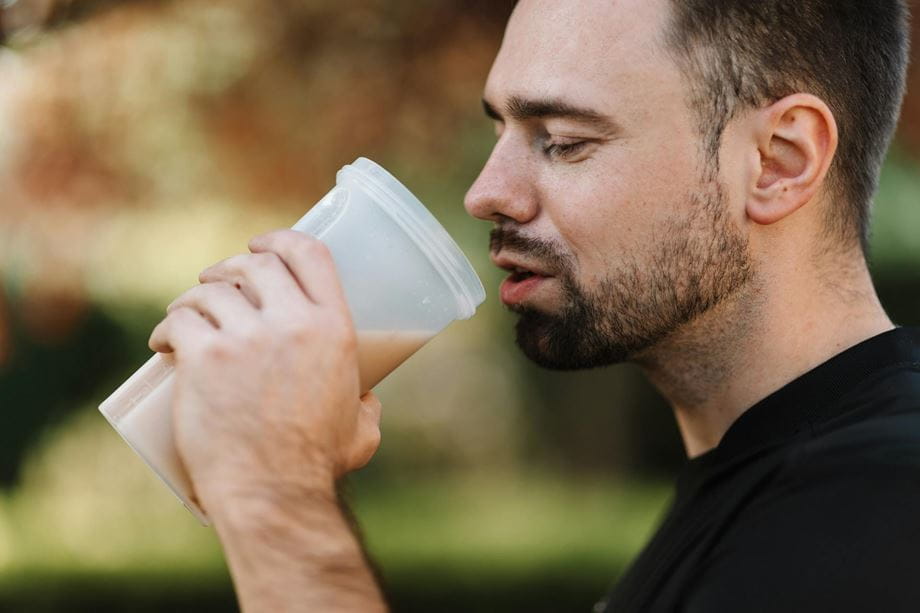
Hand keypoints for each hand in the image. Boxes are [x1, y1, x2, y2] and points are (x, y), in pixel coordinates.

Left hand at [148, 230, 382, 512]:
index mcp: (334, 329)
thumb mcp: (363, 428)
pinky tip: (163, 342)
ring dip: (194, 297)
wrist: (274, 491)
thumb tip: (367, 399)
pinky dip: (168, 327)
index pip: (310, 253)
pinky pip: (179, 321)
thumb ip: (369, 407)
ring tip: (186, 315)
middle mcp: (293, 323)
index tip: (260, 244)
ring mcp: (246, 338)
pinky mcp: (205, 358)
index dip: (281, 239)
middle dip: (231, 267)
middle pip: (256, 264)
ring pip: (211, 291)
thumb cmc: (317, 465)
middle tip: (217, 285)